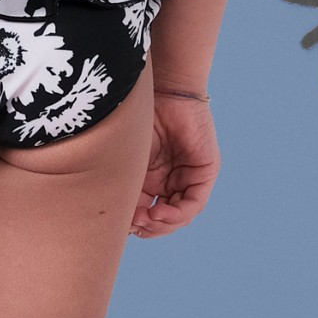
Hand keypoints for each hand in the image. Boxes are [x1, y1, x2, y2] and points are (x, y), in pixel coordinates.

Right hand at [131, 88, 218, 238]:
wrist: (160, 89)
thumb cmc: (137, 117)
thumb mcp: (126, 158)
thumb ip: (123, 184)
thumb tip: (113, 218)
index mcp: (150, 181)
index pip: (145, 214)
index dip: (134, 225)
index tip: (120, 226)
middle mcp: (169, 182)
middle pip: (163, 220)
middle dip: (148, 228)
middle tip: (134, 226)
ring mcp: (188, 178)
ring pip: (179, 216)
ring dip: (161, 224)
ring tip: (146, 220)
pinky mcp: (204, 172)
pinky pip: (193, 203)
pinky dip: (177, 213)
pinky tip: (160, 211)